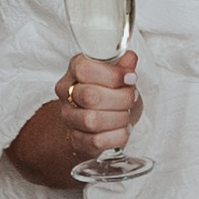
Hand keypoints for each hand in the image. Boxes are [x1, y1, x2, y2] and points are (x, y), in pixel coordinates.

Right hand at [28, 49, 140, 176]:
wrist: (99, 123)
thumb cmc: (109, 95)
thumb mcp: (118, 75)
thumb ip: (123, 65)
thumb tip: (129, 58)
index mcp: (75, 71)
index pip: (84, 69)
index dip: (112, 74)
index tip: (130, 77)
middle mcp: (67, 94)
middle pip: (90, 96)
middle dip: (121, 98)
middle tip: (132, 97)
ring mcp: (69, 119)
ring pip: (92, 121)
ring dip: (119, 118)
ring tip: (126, 114)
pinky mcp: (77, 140)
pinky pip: (97, 141)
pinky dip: (117, 135)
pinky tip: (123, 129)